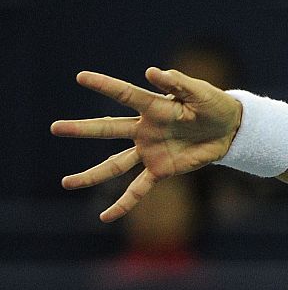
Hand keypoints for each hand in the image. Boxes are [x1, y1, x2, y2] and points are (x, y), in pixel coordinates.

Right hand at [52, 68, 242, 221]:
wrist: (230, 129)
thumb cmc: (213, 105)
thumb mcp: (200, 92)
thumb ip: (177, 83)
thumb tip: (151, 72)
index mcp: (153, 106)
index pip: (124, 94)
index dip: (105, 85)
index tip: (81, 77)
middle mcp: (144, 129)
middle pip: (108, 130)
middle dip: (82, 129)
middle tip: (55, 128)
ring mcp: (150, 151)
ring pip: (115, 164)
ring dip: (92, 175)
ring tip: (66, 183)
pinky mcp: (161, 170)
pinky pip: (139, 189)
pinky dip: (124, 203)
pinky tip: (106, 217)